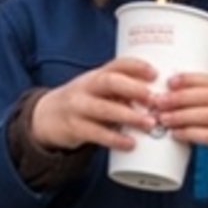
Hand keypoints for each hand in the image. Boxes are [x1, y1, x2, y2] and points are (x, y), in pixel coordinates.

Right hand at [31, 58, 156, 151]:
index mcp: (97, 75)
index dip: (136, 66)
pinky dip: (114, 139)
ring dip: (129, 116)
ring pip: (104, 108)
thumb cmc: (84, 101)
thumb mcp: (98, 90)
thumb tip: (160, 97)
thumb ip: (122, 91)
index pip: (117, 64)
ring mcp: (78, 107)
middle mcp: (86, 87)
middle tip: (154, 99)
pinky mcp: (74, 128)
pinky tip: (130, 143)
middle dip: (133, 89)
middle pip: (109, 82)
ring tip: (150, 124)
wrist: (47, 117)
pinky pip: (96, 133)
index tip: (155, 73)